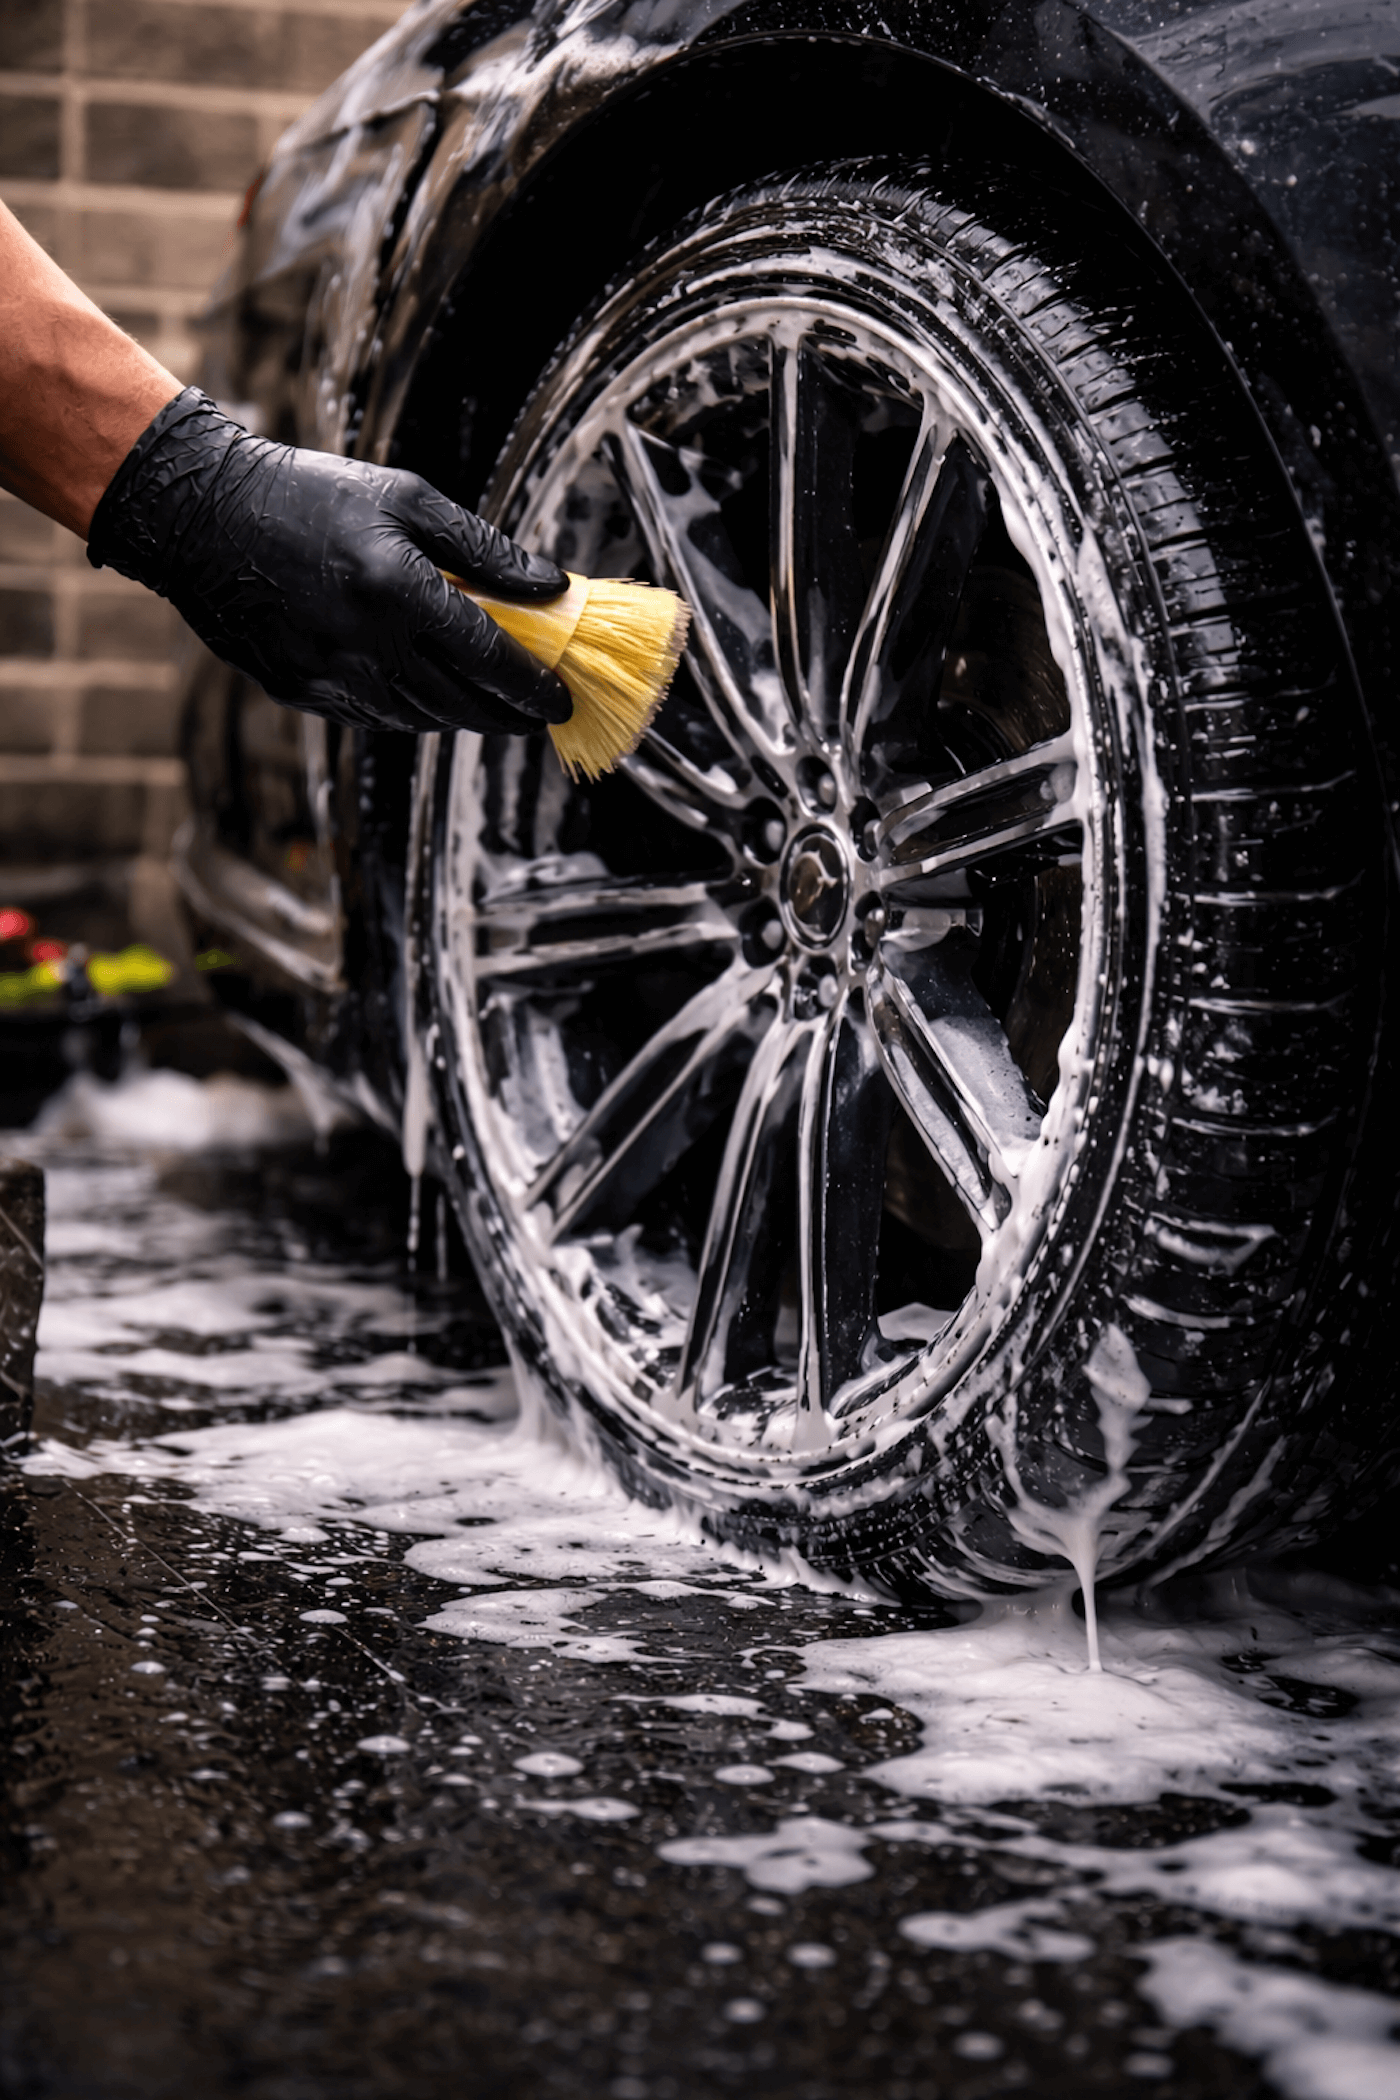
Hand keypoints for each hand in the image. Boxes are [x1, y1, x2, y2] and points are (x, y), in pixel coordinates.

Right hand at [87, 388, 571, 733]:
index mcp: (397, 591)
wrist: (203, 517)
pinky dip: (411, 712)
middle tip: (538, 713)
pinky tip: (427, 693)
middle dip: (508, 715)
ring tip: (489, 701)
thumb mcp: (406, 500)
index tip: (562, 700)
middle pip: (460, 704)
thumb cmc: (307, 496)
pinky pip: (374, 718)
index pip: (488, 659)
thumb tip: (549, 586)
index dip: (533, 688)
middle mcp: (364, 644)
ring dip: (462, 716)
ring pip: (419, 720)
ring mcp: (328, 676)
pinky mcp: (300, 692)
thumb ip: (483, 549)